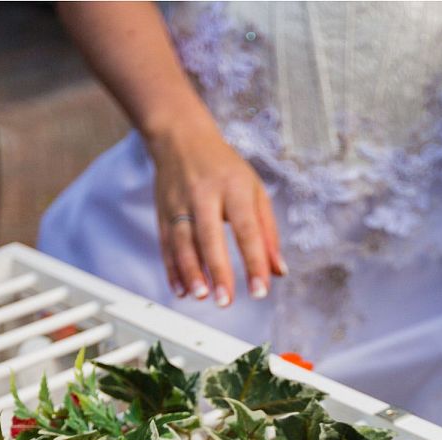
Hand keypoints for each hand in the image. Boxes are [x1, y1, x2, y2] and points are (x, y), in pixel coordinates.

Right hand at [147, 116, 285, 305]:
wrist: (181, 138)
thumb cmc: (224, 168)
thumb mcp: (254, 191)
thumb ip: (267, 232)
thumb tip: (278, 271)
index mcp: (234, 188)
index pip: (247, 228)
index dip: (254, 261)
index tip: (261, 290)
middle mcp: (205, 194)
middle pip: (210, 236)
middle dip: (218, 270)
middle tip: (225, 301)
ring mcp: (180, 202)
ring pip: (183, 241)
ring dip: (191, 272)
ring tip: (201, 295)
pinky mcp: (163, 211)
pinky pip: (166, 244)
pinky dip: (172, 269)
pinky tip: (181, 290)